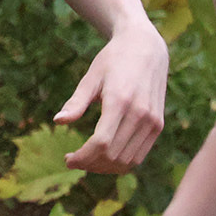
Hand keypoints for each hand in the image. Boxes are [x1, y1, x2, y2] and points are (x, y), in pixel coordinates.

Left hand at [55, 24, 166, 172]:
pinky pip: (139, 155)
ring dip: (105, 168)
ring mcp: (152, 122)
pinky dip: (121, 163)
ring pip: (128, 161)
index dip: (82, 157)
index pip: (100, 143)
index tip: (67, 159)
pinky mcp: (158, 125)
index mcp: (120, 101)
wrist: (146, 47)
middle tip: (73, 160)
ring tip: (87, 161)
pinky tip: (105, 158)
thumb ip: (76, 102)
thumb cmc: (113, 60)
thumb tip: (57, 121)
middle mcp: (140, 114)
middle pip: (113, 156)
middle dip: (90, 164)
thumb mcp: (91, 77)